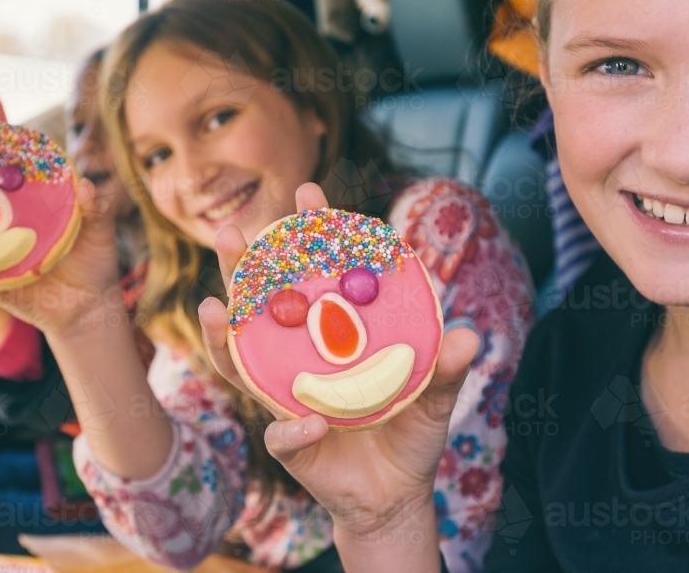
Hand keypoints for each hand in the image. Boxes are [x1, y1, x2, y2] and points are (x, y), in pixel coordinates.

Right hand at [198, 183, 478, 557]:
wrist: (393, 495)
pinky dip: (295, 430)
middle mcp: (299, 359)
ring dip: (225, 335)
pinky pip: (283, 434)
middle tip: (230, 233)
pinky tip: (314, 425)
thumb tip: (470, 336)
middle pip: (262, 307)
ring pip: (243, 362)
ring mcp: (286, 397)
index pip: (316, 278)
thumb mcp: (434, 398)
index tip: (307, 194)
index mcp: (332, 337)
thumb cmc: (410, 434)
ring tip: (217, 306)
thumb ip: (447, 369)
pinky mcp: (290, 442)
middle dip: (242, 268)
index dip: (309, 236)